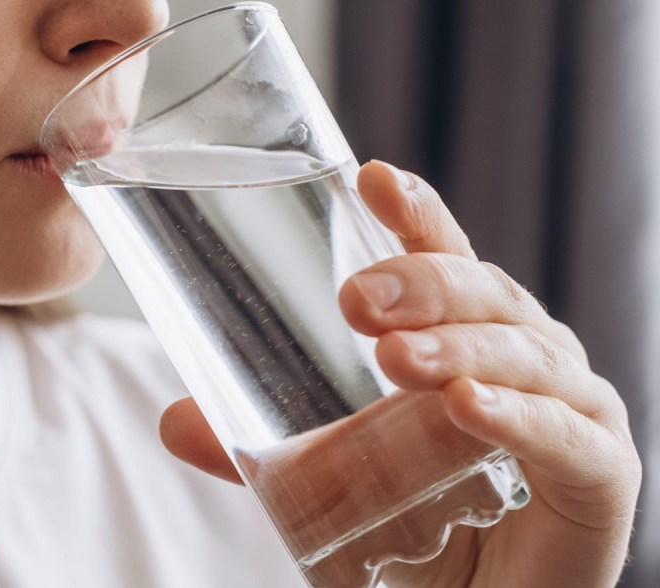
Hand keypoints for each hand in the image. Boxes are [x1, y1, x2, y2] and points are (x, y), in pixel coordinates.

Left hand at [159, 161, 640, 586]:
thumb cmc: (420, 529)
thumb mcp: (338, 478)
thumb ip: (266, 450)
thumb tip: (175, 421)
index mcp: (468, 341)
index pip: (447, 260)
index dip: (415, 216)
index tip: (370, 177)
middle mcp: (527, 361)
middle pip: (485, 295)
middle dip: (424, 285)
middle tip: (356, 299)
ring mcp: (572, 410)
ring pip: (522, 354)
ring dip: (456, 348)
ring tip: (392, 357)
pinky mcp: (599, 475)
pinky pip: (564, 435)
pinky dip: (516, 417)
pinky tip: (465, 408)